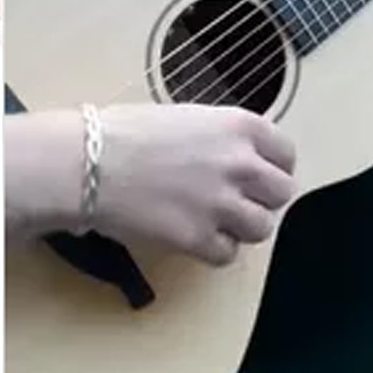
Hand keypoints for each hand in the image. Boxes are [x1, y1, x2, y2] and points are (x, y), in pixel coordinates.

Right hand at [5, 102, 296, 266]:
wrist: (86, 163)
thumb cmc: (121, 132)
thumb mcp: (183, 117)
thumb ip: (218, 138)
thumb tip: (235, 158)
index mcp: (237, 125)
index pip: (286, 153)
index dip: (273, 166)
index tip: (259, 175)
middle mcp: (239, 163)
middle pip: (281, 193)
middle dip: (262, 198)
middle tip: (235, 200)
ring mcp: (222, 203)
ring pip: (262, 227)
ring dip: (241, 227)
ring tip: (213, 220)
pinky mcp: (200, 238)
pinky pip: (228, 254)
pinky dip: (213, 249)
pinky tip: (190, 235)